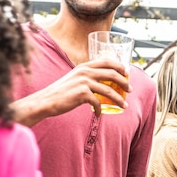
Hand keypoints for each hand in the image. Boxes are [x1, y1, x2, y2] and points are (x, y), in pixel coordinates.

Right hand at [12, 58, 130, 125]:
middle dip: (124, 82)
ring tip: (124, 106)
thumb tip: (104, 82)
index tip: (127, 73)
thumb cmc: (62, 92)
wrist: (46, 101)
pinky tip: (100, 114)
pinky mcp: (82, 94)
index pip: (107, 61)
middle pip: (112, 74)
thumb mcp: (75, 78)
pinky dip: (101, 110)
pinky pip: (98, 103)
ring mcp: (84, 82)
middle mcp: (85, 71)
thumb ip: (87, 77)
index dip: (120, 66)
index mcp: (84, 66)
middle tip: (130, 90)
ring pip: (109, 91)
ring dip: (119, 99)